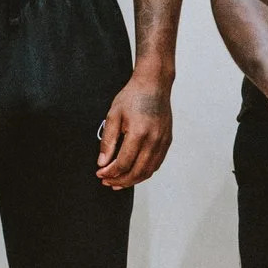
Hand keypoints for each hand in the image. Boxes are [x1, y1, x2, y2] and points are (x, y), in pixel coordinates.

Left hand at [96, 74, 173, 188]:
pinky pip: (156, 164)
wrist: (154, 84)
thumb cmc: (133, 96)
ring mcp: (163, 141)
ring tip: (118, 182)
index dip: (110, 173)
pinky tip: (133, 172)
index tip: (100, 174)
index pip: (124, 163)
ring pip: (148, 171)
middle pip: (137, 171)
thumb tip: (103, 163)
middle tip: (107, 182)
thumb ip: (108, 141)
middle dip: (120, 180)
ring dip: (133, 180)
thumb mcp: (113, 115)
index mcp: (139, 132)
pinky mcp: (167, 141)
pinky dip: (144, 172)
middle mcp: (154, 140)